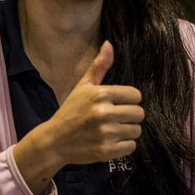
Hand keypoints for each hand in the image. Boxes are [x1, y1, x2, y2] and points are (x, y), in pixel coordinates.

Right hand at [15, 41, 143, 192]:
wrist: (55, 141)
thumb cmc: (70, 111)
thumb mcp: (83, 86)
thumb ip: (99, 66)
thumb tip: (109, 44)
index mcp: (101, 94)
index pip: (136, 95)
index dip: (129, 99)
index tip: (118, 103)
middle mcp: (104, 113)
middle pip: (139, 113)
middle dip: (129, 115)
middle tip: (116, 117)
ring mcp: (106, 133)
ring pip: (136, 130)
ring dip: (127, 130)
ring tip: (113, 129)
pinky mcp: (106, 151)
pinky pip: (131, 146)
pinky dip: (123, 145)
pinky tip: (110, 140)